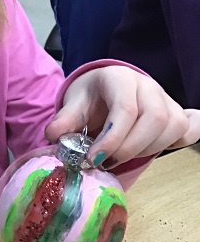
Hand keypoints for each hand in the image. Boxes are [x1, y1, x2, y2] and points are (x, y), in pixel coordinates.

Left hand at [45, 66, 199, 168]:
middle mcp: (148, 85)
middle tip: (106, 163)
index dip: (112, 138)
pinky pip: (190, 129)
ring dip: (146, 150)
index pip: (126, 109)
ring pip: (172, 127)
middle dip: (130, 148)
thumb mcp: (73, 104)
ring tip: (120, 157)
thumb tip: (54, 136)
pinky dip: (177, 143)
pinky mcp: (177, 112)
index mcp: (120, 78)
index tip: (93, 159)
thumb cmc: (90, 97)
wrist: (103, 89)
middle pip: (155, 119)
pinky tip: (152, 149)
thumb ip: (64, 120)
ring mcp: (166, 98)